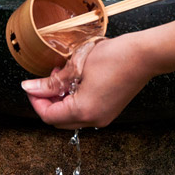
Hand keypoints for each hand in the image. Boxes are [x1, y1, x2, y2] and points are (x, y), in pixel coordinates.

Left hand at [20, 5, 174, 128]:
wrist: (145, 55)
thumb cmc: (114, 57)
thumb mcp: (77, 66)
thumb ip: (52, 82)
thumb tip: (30, 88)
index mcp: (83, 111)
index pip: (48, 115)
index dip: (36, 100)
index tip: (32, 85)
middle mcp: (93, 120)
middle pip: (59, 120)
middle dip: (48, 101)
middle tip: (46, 80)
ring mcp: (104, 117)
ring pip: (72, 117)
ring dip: (62, 100)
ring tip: (63, 75)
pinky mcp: (111, 110)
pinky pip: (85, 112)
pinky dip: (75, 100)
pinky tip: (77, 80)